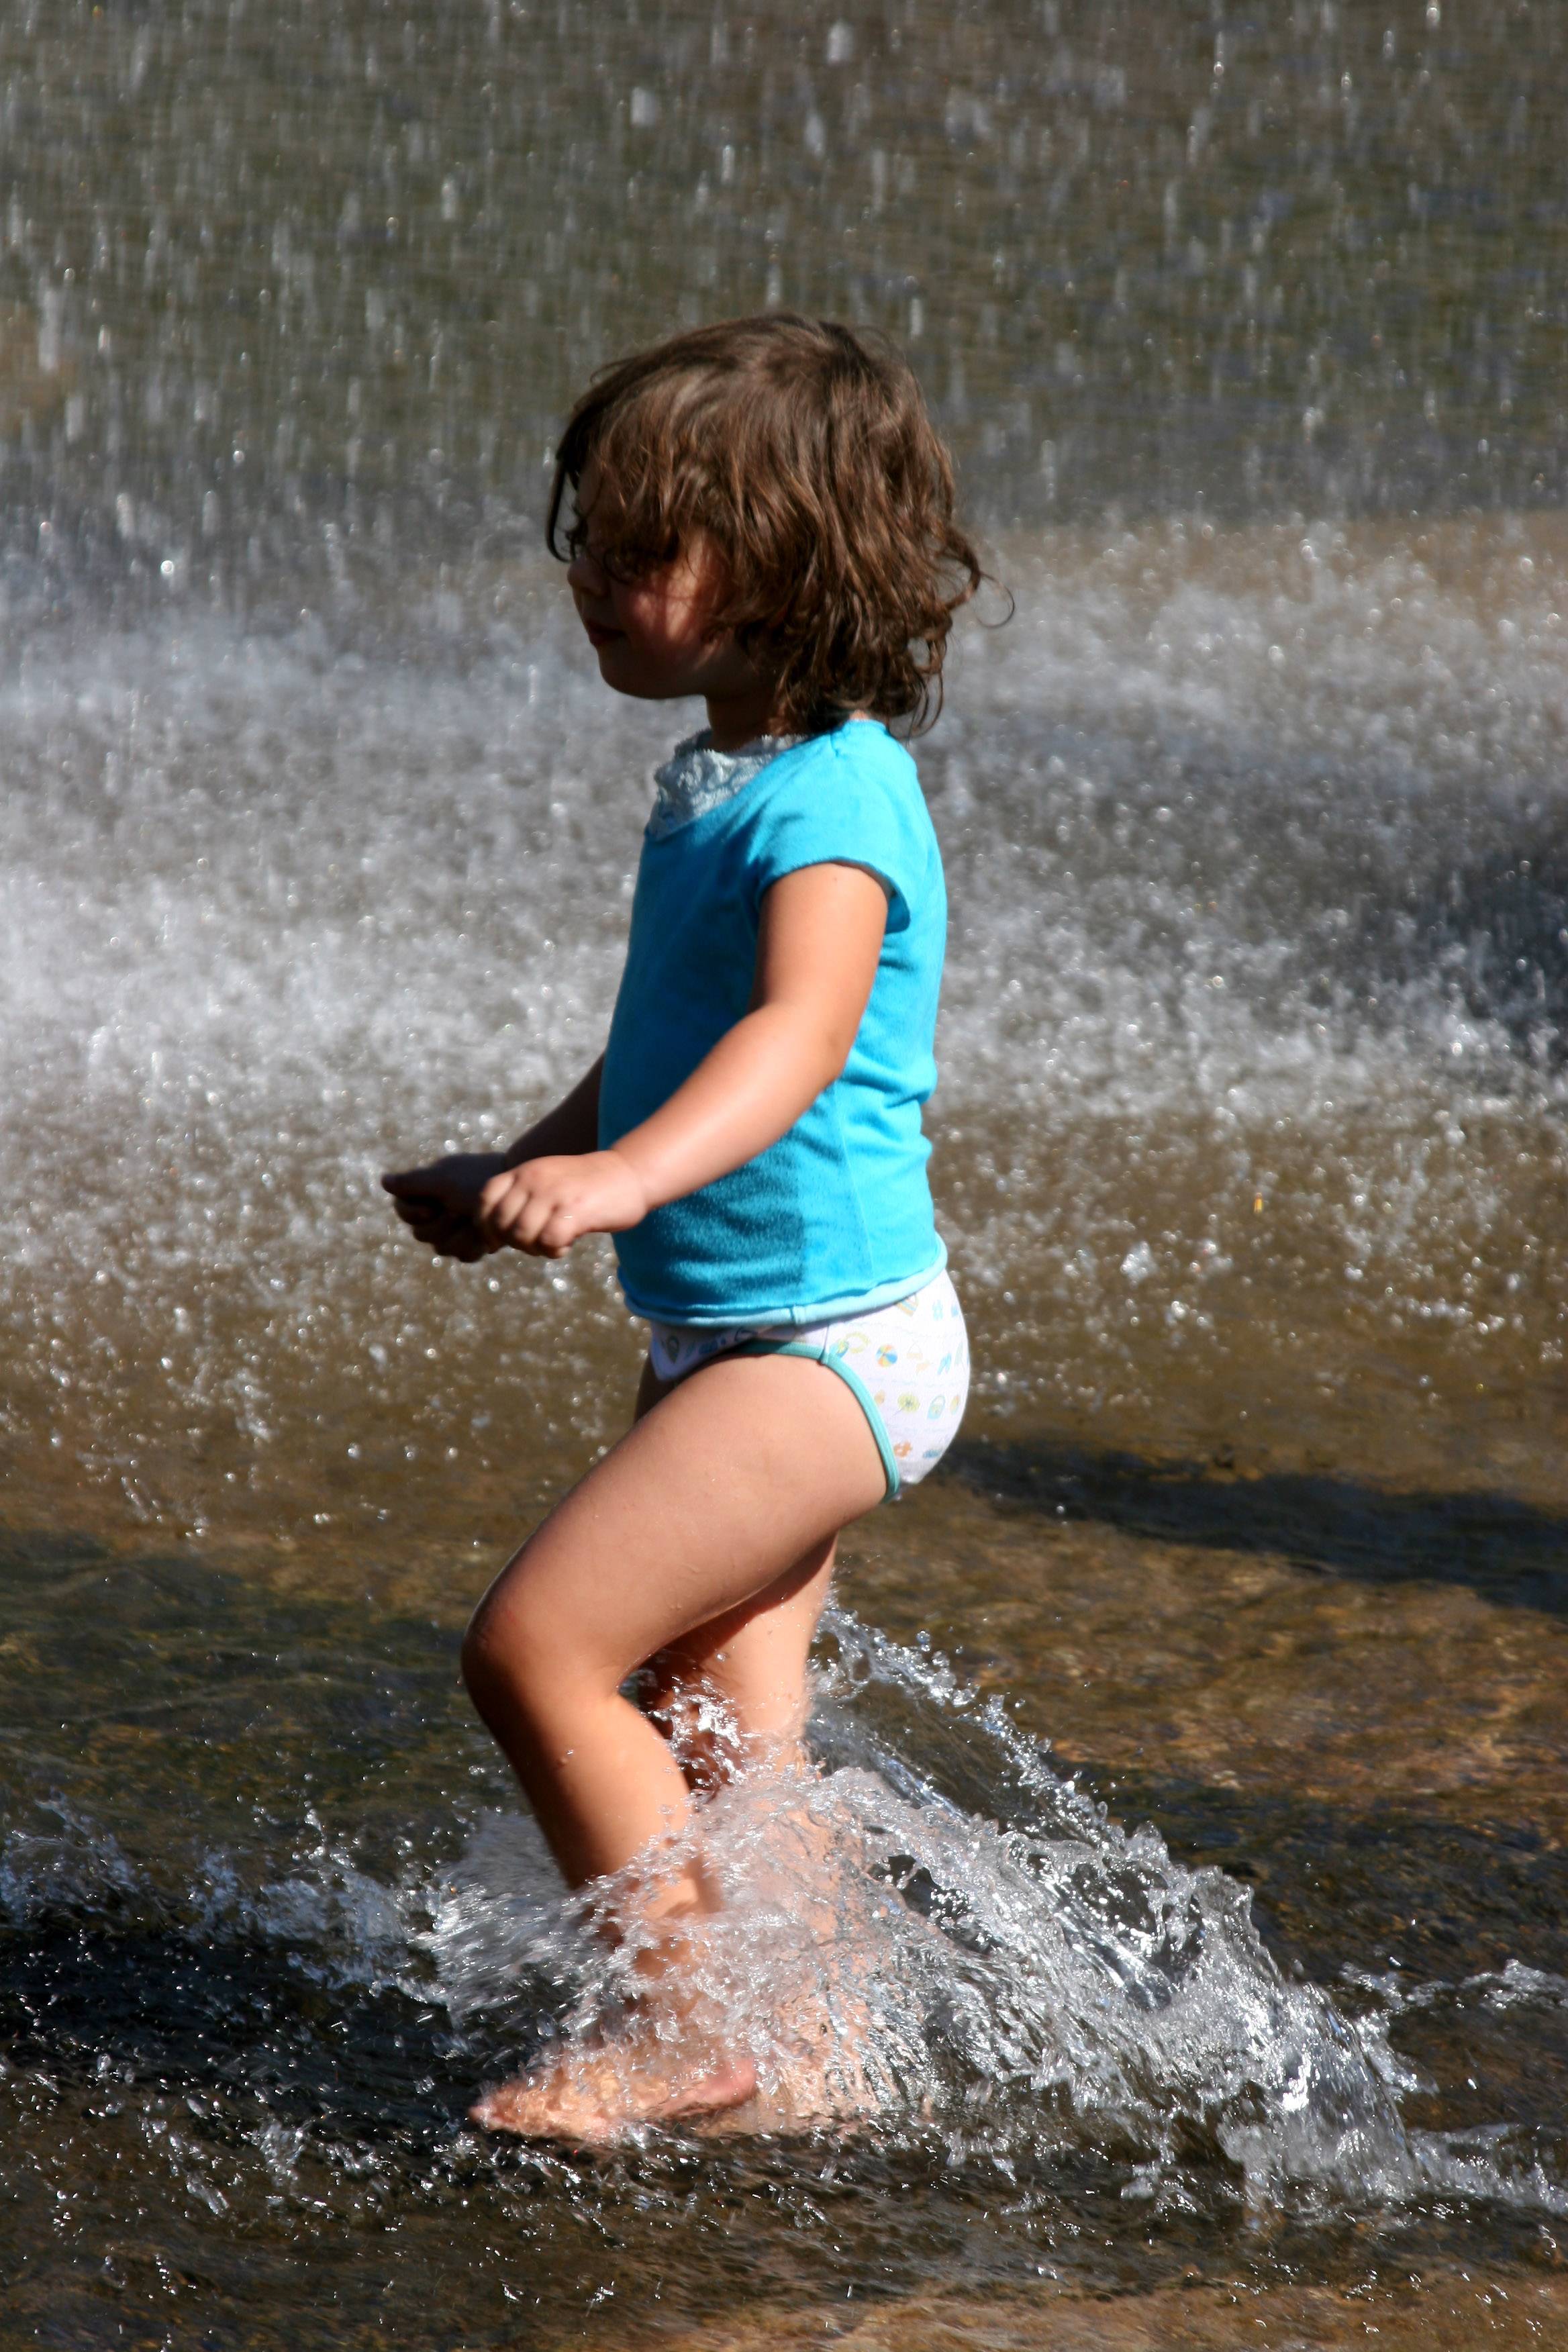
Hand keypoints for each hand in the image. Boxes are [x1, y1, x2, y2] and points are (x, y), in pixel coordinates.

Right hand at [381, 1153, 506, 1260]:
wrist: (520, 1190)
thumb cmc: (480, 1179)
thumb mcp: (445, 1180)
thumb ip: (413, 1183)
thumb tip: (384, 1182)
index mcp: (428, 1191)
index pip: (403, 1211)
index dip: (415, 1212)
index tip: (434, 1206)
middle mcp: (439, 1210)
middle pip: (422, 1234)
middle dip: (442, 1224)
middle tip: (460, 1212)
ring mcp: (457, 1228)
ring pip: (442, 1248)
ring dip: (460, 1235)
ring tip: (476, 1222)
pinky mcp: (475, 1241)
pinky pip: (464, 1256)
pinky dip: (475, 1245)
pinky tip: (487, 1235)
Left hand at [474, 1150, 648, 1257]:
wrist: (629, 1174)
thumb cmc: (586, 1185)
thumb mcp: (547, 1180)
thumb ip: (522, 1197)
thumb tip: (493, 1236)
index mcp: (525, 1171)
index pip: (486, 1199)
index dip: (485, 1225)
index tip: (496, 1241)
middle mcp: (535, 1178)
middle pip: (501, 1223)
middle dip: (513, 1242)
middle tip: (536, 1244)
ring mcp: (555, 1193)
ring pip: (522, 1234)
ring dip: (534, 1249)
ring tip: (553, 1244)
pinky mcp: (576, 1210)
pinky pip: (549, 1241)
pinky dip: (555, 1251)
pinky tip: (568, 1244)